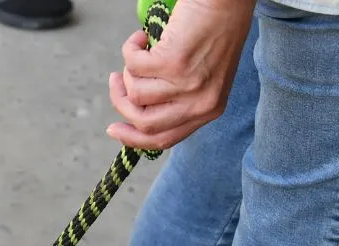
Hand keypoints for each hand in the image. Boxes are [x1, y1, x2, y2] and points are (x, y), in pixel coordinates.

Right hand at [107, 0, 255, 149]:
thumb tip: (138, 107)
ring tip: (140, 49)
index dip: (133, 138)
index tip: (113, 128)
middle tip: (115, 81)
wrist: (225, 0)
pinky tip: (141, 37)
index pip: (164, 139)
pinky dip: (130, 49)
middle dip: (121, 104)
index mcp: (209, 110)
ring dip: (129, 71)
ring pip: (135, 93)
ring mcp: (187, 84)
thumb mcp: (203, 75)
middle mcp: (200, 102)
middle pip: (144, 124)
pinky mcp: (173, 63)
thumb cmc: (214, 30)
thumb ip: (180, 97)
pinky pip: (133, 66)